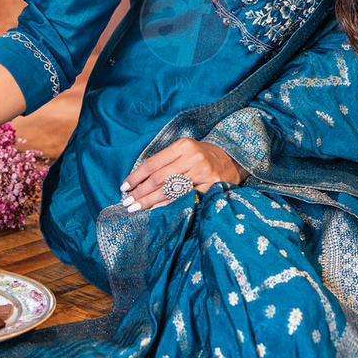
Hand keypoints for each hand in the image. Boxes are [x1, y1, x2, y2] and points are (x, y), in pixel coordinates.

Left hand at [120, 138, 246, 211]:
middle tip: (127, 203)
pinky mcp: (210, 186)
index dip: (136, 177)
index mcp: (183, 145)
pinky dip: (168, 206)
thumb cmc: (202, 156)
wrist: (233, 160)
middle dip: (141, 192)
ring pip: (170, 191)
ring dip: (150, 202)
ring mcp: (203, 172)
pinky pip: (184, 199)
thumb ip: (165, 162)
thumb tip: (138, 182)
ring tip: (136, 209)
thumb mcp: (184, 151)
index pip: (153, 163)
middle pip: (159, 179)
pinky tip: (156, 211)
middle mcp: (193, 157)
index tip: (124, 187)